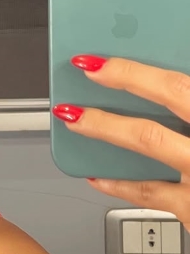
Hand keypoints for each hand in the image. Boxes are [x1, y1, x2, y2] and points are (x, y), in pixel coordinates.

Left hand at [52, 55, 189, 231]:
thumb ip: (187, 103)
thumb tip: (168, 86)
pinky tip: (97, 176)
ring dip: (105, 126)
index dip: (140, 69)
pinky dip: (117, 184)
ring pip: (150, 140)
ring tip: (75, 117)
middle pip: (171, 96)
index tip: (107, 59)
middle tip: (87, 69)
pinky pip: (148, 193)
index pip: (183, 83)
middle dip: (124, 79)